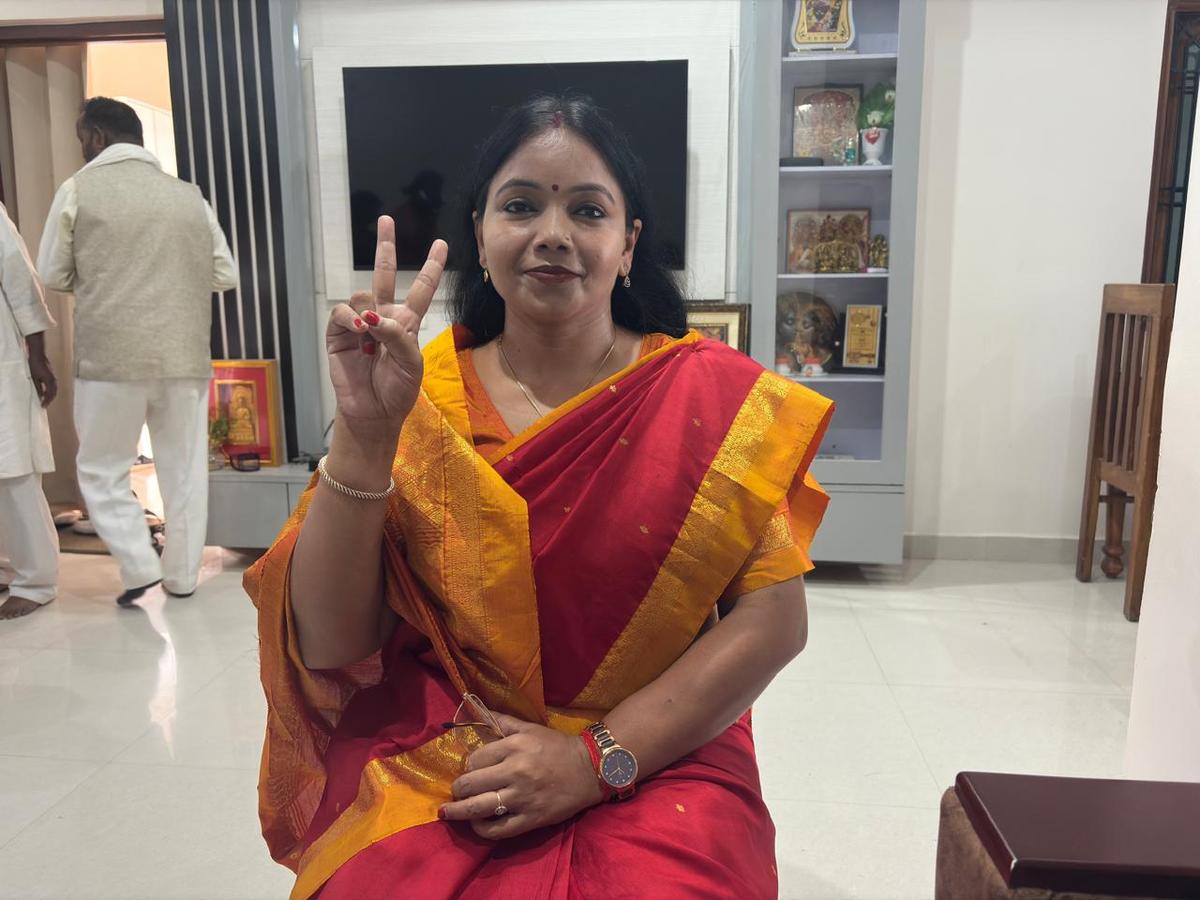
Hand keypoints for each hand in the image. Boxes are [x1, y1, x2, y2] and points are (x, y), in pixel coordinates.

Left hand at [27, 354, 56, 407]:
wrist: (38, 355)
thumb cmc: (35, 365)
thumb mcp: (34, 378)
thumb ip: (38, 387)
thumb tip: (40, 396)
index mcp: (50, 381)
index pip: (50, 394)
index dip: (46, 401)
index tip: (42, 406)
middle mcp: (53, 380)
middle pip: (54, 393)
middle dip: (50, 400)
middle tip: (44, 405)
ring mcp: (53, 377)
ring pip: (54, 389)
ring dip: (51, 396)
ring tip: (46, 400)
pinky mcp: (52, 376)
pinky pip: (53, 386)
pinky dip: (51, 391)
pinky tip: (46, 392)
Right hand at [326, 215, 446, 432]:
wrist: (374, 413)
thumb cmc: (397, 390)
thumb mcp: (410, 364)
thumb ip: (399, 337)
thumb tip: (376, 317)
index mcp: (407, 323)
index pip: (420, 289)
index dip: (430, 267)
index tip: (441, 244)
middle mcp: (383, 317)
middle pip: (384, 275)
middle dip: (385, 247)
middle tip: (387, 220)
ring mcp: (360, 325)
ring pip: (362, 295)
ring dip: (368, 309)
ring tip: (371, 334)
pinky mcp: (338, 334)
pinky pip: (343, 314)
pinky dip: (351, 318)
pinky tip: (360, 331)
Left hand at [441, 713, 604, 839]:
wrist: (590, 769)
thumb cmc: (557, 747)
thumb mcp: (530, 728)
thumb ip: (501, 721)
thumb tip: (475, 709)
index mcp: (515, 746)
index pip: (475, 759)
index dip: (468, 766)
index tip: (470, 770)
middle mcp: (515, 772)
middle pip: (471, 784)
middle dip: (457, 789)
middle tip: (455, 791)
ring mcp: (522, 798)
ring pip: (478, 808)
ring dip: (458, 811)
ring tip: (448, 812)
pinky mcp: (531, 819)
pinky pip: (498, 830)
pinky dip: (481, 828)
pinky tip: (476, 824)